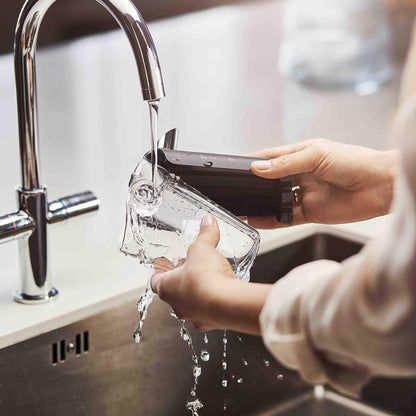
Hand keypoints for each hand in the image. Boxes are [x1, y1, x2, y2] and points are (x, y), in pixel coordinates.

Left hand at [151, 215, 270, 333]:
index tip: (162, 263)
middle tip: (187, 268)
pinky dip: (213, 302)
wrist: (227, 304)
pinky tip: (221, 292)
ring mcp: (194, 316)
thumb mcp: (203, 247)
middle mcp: (178, 306)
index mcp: (167, 287)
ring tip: (206, 279)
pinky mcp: (212, 322)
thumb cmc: (205, 279)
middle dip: (180, 279)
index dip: (159, 270)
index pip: (155, 280)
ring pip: (191, 304)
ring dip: (196, 292)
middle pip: (173, 292)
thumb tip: (207, 222)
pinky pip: (209, 312)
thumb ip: (205, 234)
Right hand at [248, 139, 398, 228]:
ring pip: (277, 201)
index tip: (235, 166)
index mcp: (302, 155)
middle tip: (237, 190)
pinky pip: (286, 218)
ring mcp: (306, 194)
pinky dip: (272, 220)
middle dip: (255, 185)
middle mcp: (301, 175)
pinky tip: (258, 220)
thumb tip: (258, 169)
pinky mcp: (311, 212)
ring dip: (261, 204)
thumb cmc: (355, 162)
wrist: (380, 186)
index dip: (254, 161)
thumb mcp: (316, 155)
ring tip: (243, 207)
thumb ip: (286, 164)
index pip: (271, 157)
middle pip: (271, 181)